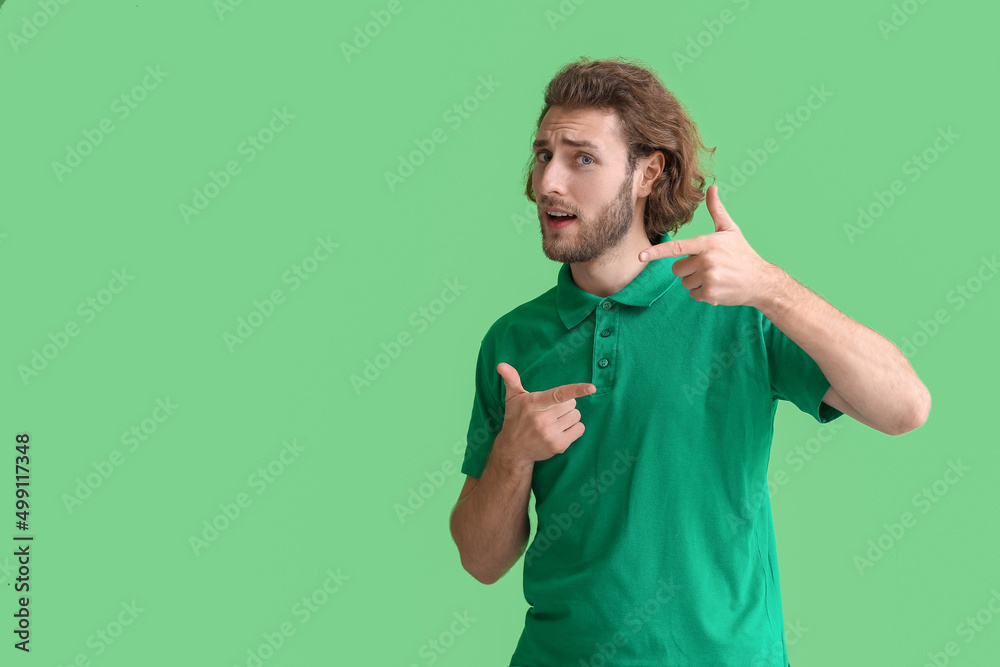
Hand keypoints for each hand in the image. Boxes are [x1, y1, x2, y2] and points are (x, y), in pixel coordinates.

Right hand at [493, 362, 594, 469]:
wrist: (513, 450)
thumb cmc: (515, 418)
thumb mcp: (512, 398)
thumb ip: (511, 379)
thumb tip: (501, 364)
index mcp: (533, 403)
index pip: (558, 394)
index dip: (576, 390)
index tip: (591, 388)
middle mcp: (541, 419)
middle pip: (571, 404)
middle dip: (565, 405)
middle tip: (551, 411)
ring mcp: (550, 434)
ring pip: (576, 416)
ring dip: (569, 417)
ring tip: (555, 421)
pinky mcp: (558, 446)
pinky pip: (580, 429)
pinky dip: (574, 428)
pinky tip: (560, 430)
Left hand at [637, 184, 773, 307]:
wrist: (760, 281)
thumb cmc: (742, 253)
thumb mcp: (730, 230)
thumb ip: (716, 210)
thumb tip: (712, 187)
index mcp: (708, 243)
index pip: (677, 247)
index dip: (656, 252)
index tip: (640, 256)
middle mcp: (707, 260)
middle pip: (677, 268)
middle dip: (688, 268)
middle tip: (708, 266)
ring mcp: (709, 278)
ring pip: (684, 282)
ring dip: (695, 281)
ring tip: (715, 276)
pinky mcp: (711, 294)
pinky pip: (692, 294)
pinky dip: (702, 293)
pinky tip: (717, 287)